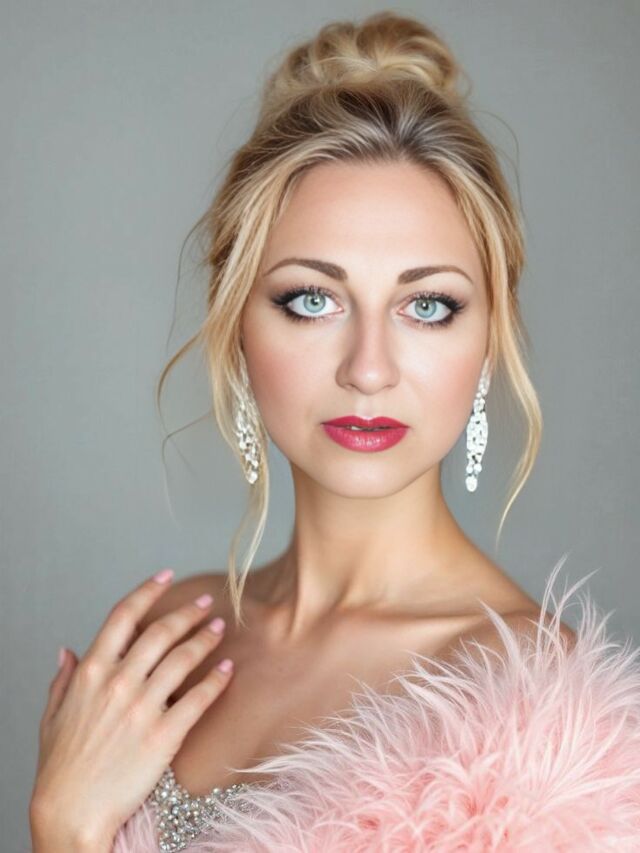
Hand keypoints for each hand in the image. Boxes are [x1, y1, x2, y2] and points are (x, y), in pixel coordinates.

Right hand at [29, 570, 232, 848]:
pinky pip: (197, 699)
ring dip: (205, 640)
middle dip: (187, 612)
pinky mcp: (163, 735)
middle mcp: (118, 682)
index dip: (148, 590)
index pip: (123, 616)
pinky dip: (216, 682)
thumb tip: (67, 651)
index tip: (166, 575)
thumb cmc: (60, 767)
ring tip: (220, 629)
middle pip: (160, 632)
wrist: (71, 812)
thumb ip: (63, 679)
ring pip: (182, 659)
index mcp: (91, 672)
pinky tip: (228, 670)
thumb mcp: (52, 716)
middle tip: (207, 603)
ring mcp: (142, 707)